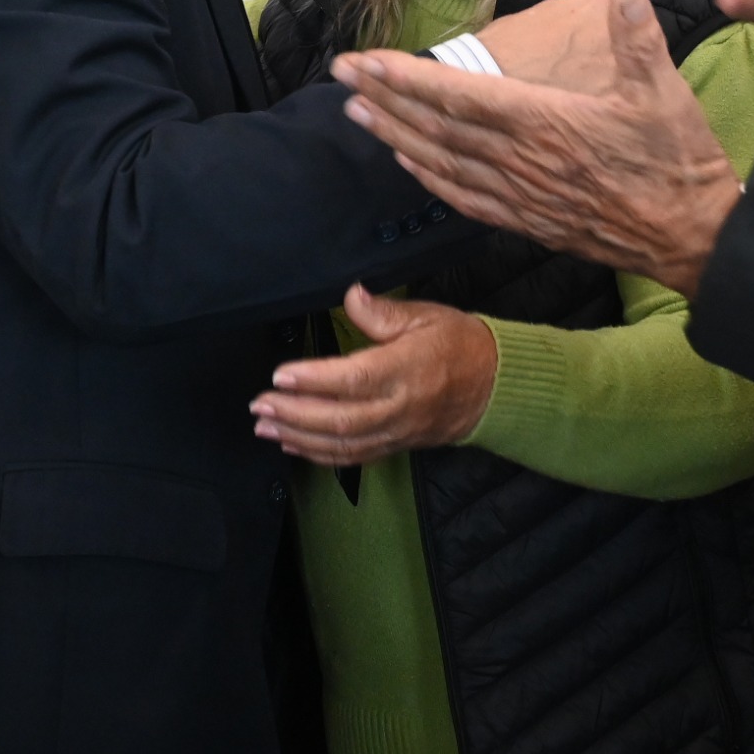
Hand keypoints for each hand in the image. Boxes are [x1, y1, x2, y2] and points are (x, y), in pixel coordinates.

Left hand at [250, 286, 499, 466]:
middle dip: (294, 414)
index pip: (354, 379)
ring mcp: (396, 430)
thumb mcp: (427, 316)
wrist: (493, 388)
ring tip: (265, 424)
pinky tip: (292, 444)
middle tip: (260, 404)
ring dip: (298, 437)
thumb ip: (383, 312)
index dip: (315, 379)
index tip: (282, 375)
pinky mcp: (394, 445)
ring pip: (342, 444)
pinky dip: (318, 454)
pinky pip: (353, 457)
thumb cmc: (460, 345)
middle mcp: (400, 406)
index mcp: (407, 368)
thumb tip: (351, 295)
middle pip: (341, 419)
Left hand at [333, 0, 741, 295]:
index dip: (404, 77)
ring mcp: (521, 194)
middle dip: (384, 100)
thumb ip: (639, 41)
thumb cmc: (678, 163)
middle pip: (435, 127)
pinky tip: (408, 165)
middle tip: (340, 78)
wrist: (690, 236)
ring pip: (441, 163)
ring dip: (395, 137)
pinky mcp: (528, 219)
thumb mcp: (666, 94)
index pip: (458, 94)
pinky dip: (428, 178)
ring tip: (357, 115)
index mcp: (545, 122)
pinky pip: (463, 197)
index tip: (363, 61)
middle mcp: (521, 160)